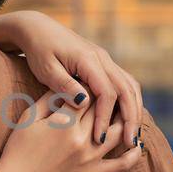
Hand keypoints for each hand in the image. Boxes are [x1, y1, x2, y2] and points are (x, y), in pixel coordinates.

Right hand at [0, 94, 142, 171]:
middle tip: (107, 93)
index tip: (89, 82)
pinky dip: (133, 154)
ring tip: (124, 112)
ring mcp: (90, 159)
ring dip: (124, 120)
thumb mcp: (28, 118)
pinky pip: (121, 165)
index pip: (87, 95)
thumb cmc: (17, 151)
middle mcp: (81, 138)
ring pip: (119, 132)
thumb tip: (69, 85)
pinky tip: (137, 144)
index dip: (89, 86)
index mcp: (64, 122)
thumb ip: (50, 99)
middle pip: (105, 111)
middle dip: (107, 99)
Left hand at [3, 12, 143, 150]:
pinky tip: (126, 120)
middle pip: (127, 90)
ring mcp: (106, 60)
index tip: (100, 139)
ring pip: (130, 86)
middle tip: (130, 143)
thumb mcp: (46, 68)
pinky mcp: (104, 65)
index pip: (107, 92)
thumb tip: (84, 103)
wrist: (38, 28)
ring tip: (133, 135)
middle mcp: (103, 59)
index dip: (106, 117)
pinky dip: (129, 102)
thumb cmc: (38, 50)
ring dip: (134, 110)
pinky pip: (124, 83)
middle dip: (131, 118)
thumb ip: (64, 85)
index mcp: (89, 59)